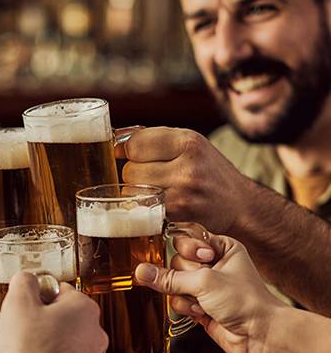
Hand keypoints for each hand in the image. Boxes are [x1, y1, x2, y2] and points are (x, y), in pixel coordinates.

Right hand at [0, 272, 107, 352]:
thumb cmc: (30, 349)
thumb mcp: (18, 304)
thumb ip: (24, 282)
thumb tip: (28, 279)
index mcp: (84, 307)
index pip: (58, 290)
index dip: (36, 297)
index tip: (23, 309)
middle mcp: (95, 331)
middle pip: (61, 315)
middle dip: (41, 321)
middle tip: (21, 330)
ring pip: (62, 339)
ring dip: (45, 341)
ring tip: (26, 352)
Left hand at [119, 127, 254, 234]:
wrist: (240, 205)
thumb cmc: (208, 173)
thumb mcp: (189, 146)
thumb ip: (154, 140)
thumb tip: (111, 140)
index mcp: (188, 140)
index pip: (134, 143)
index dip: (126, 152)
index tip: (128, 157)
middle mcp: (188, 162)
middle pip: (130, 170)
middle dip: (133, 176)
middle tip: (149, 179)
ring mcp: (185, 189)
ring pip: (133, 191)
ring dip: (136, 194)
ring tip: (154, 193)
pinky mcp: (181, 212)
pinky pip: (143, 209)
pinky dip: (143, 209)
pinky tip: (156, 207)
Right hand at [135, 233, 286, 352]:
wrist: (259, 335)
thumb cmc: (245, 302)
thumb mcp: (205, 282)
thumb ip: (169, 278)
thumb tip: (141, 272)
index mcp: (221, 247)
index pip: (186, 238)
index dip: (188, 250)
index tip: (202, 260)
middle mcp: (211, 264)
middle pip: (175, 262)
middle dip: (186, 278)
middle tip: (203, 286)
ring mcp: (204, 286)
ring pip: (173, 283)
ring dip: (185, 296)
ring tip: (205, 303)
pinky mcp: (198, 305)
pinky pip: (176, 301)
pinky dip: (186, 308)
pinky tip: (202, 314)